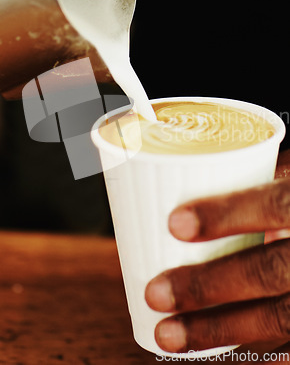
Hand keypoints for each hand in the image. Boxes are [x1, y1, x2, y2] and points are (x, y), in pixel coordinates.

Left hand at [145, 150, 289, 356]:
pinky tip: (220, 354)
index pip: (277, 204)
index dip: (228, 214)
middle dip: (209, 286)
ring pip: (283, 318)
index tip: (175, 224)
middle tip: (156, 293)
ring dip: (220, 330)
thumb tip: (208, 174)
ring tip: (167, 335)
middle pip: (272, 270)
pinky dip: (261, 351)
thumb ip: (273, 176)